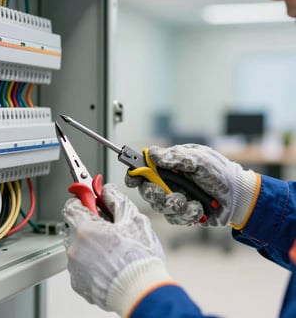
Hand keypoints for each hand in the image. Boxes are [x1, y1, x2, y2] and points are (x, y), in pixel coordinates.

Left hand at [62, 183, 172, 315]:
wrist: (142, 292)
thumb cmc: (139, 259)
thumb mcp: (133, 219)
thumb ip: (116, 200)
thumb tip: (107, 191)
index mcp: (85, 229)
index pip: (71, 205)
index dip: (83, 200)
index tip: (91, 199)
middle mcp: (75, 248)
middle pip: (75, 226)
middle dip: (90, 223)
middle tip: (109, 226)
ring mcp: (75, 268)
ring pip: (79, 247)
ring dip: (91, 244)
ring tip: (113, 249)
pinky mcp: (80, 284)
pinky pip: (82, 266)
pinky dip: (92, 263)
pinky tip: (110, 264)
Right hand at [125, 144, 258, 226]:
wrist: (238, 195)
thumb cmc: (220, 172)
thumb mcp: (199, 160)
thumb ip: (175, 157)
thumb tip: (151, 153)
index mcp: (170, 166)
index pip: (144, 169)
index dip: (135, 173)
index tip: (133, 178)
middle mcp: (169, 182)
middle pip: (147, 190)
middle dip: (154, 193)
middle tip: (164, 193)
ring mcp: (175, 198)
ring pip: (160, 207)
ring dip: (175, 205)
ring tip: (191, 202)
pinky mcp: (183, 213)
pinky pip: (175, 218)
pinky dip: (187, 214)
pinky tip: (199, 209)